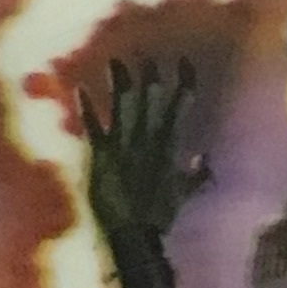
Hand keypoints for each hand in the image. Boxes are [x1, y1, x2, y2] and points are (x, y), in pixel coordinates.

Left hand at [79, 56, 208, 242]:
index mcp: (170, 146)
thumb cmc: (159, 216)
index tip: (184, 62)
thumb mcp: (182, 194)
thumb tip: (207, 160)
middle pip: (151, 99)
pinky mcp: (102, 155)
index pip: (180, 107)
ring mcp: (124, 146)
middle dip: (150, 75)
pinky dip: (86, 108)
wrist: (135, 233)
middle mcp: (148, 140)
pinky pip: (93, 126)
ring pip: (123, 106)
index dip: (183, 82)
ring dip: (119, 83)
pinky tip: (79, 89)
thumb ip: (197, 175)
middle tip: (148, 54)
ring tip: (115, 61)